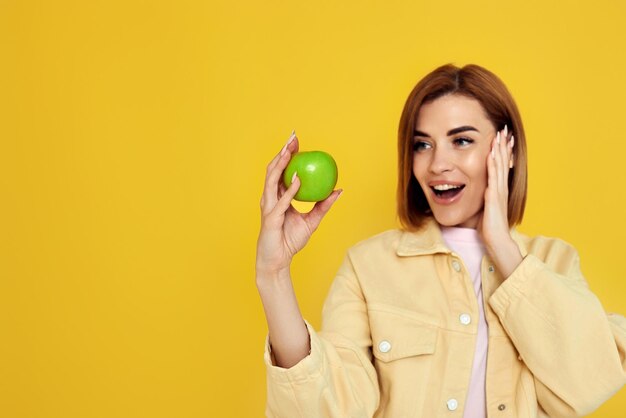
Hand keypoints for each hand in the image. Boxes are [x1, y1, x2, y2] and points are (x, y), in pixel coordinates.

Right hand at [256, 131, 342, 278]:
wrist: (278, 261)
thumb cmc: (290, 241)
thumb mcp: (312, 221)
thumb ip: (323, 206)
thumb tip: (339, 191)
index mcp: (277, 197)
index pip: (281, 170)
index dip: (287, 154)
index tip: (298, 141)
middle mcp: (270, 198)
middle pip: (274, 169)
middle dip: (283, 151)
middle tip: (293, 138)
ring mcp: (268, 207)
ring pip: (272, 179)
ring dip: (282, 163)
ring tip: (291, 150)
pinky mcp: (270, 217)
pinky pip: (282, 200)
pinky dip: (290, 188)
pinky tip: (298, 177)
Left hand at [478, 125, 521, 277]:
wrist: (496, 241)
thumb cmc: (490, 228)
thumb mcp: (485, 209)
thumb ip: (484, 200)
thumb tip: (480, 194)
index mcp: (498, 190)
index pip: (500, 166)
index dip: (501, 152)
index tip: (501, 138)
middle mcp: (500, 188)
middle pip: (502, 162)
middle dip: (503, 145)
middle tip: (504, 129)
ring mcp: (498, 191)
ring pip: (499, 166)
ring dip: (499, 150)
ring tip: (500, 135)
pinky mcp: (494, 196)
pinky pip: (493, 177)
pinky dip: (493, 164)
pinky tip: (492, 154)